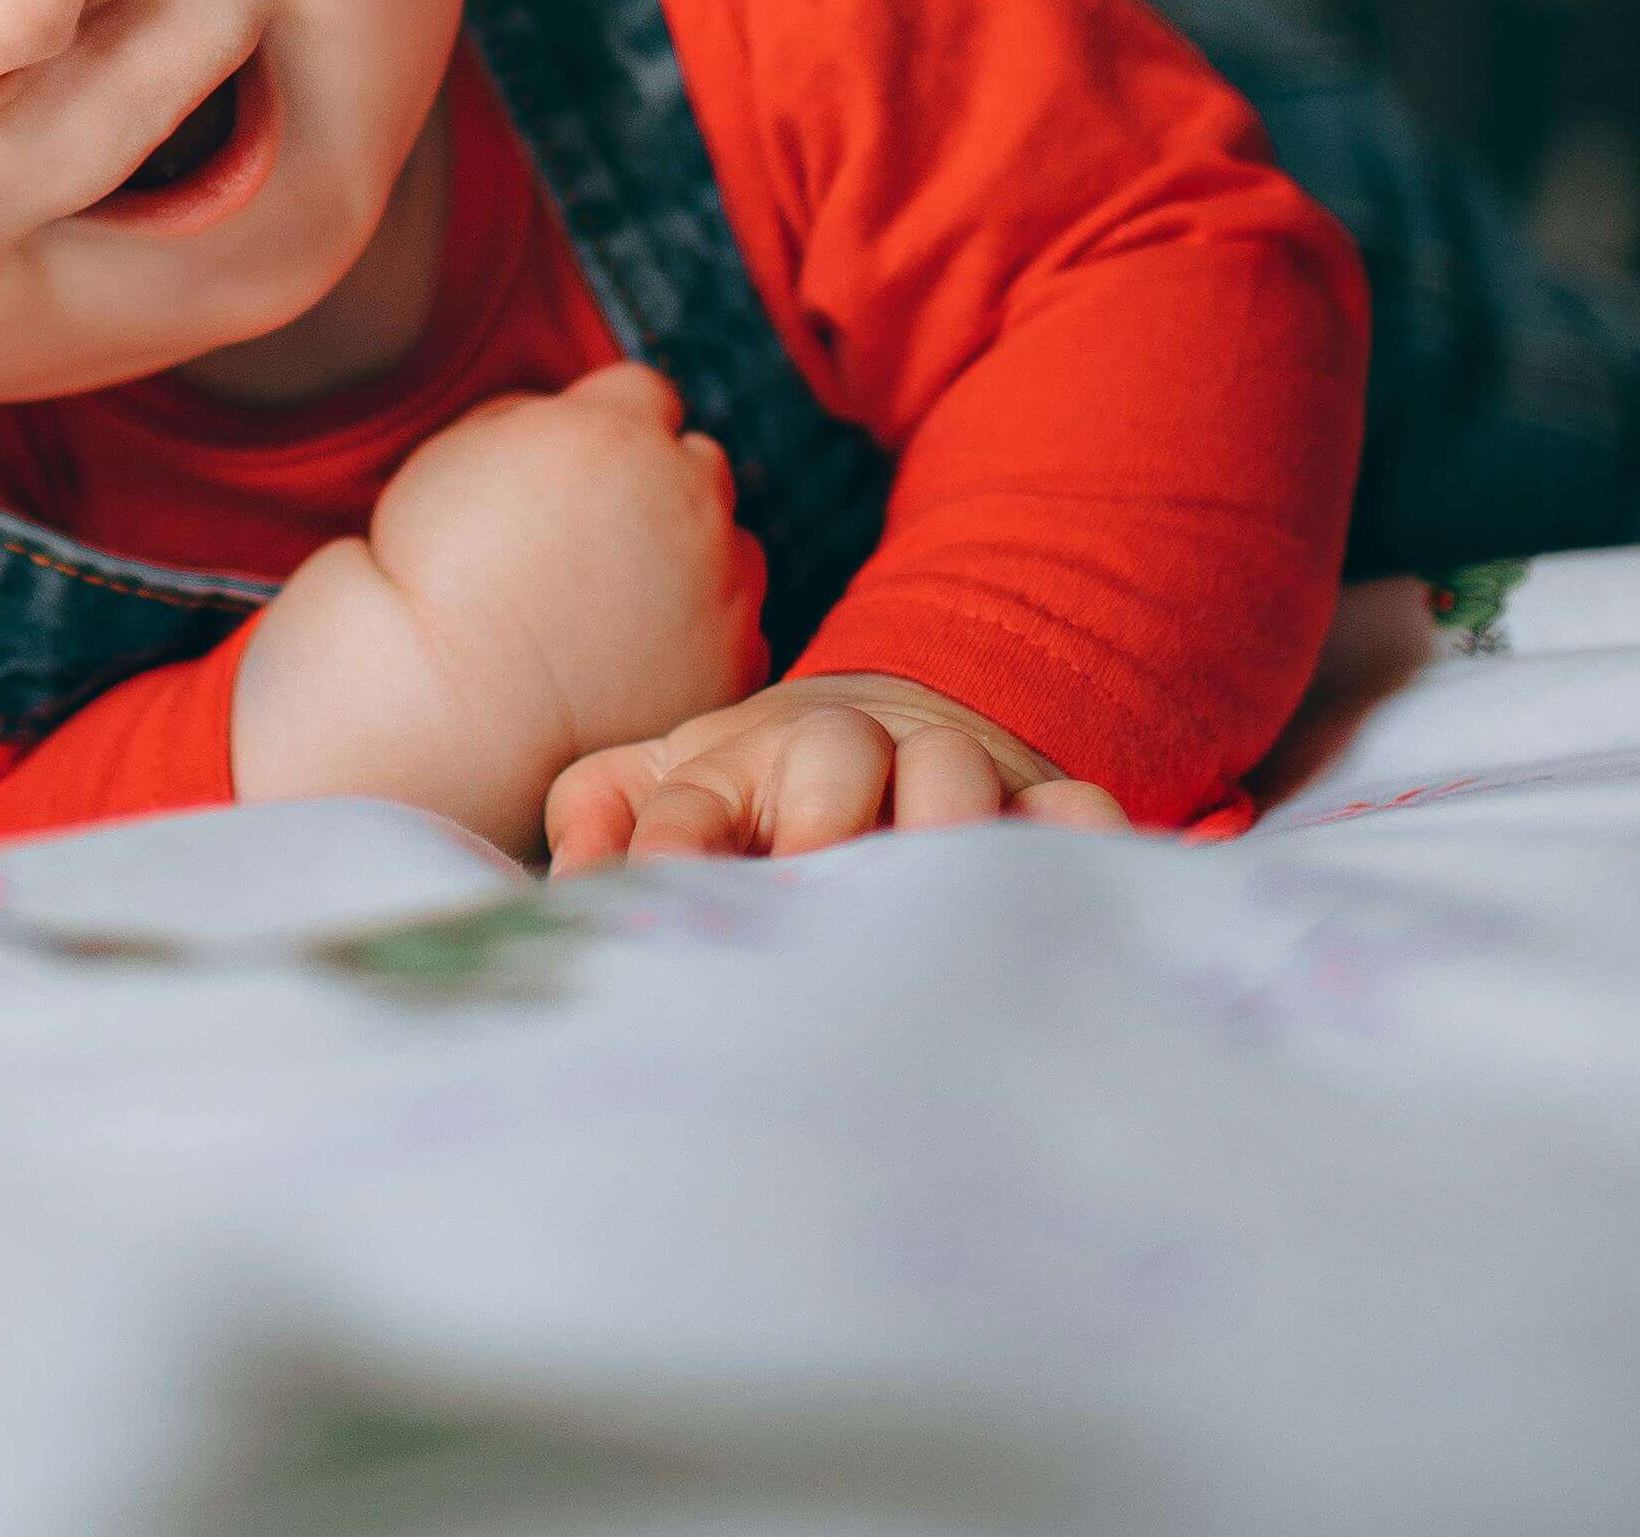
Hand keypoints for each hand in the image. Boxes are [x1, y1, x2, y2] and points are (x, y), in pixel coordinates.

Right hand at [233, 363, 767, 854]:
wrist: (441, 709)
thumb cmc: (431, 577)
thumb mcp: (463, 450)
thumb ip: (548, 414)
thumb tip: (592, 418)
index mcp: (617, 433)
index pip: (646, 394)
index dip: (606, 431)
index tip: (573, 479)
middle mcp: (688, 499)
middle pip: (701, 465)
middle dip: (659, 491)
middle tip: (593, 546)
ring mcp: (722, 587)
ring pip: (734, 549)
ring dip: (693, 563)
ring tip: (612, 610)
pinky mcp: (734, 665)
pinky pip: (738, 631)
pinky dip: (701, 641)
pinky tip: (635, 660)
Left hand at [540, 671, 1121, 873]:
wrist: (895, 721)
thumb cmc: (762, 790)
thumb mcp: (669, 787)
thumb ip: (601, 819)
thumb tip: (562, 890)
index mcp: (735, 763)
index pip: (690, 804)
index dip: (675, 848)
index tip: (668, 898)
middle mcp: (842, 753)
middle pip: (835, 756)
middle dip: (824, 819)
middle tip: (818, 897)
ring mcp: (945, 769)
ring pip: (952, 775)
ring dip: (944, 832)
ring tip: (936, 918)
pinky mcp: (1035, 798)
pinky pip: (1072, 810)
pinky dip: (1077, 841)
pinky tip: (1068, 886)